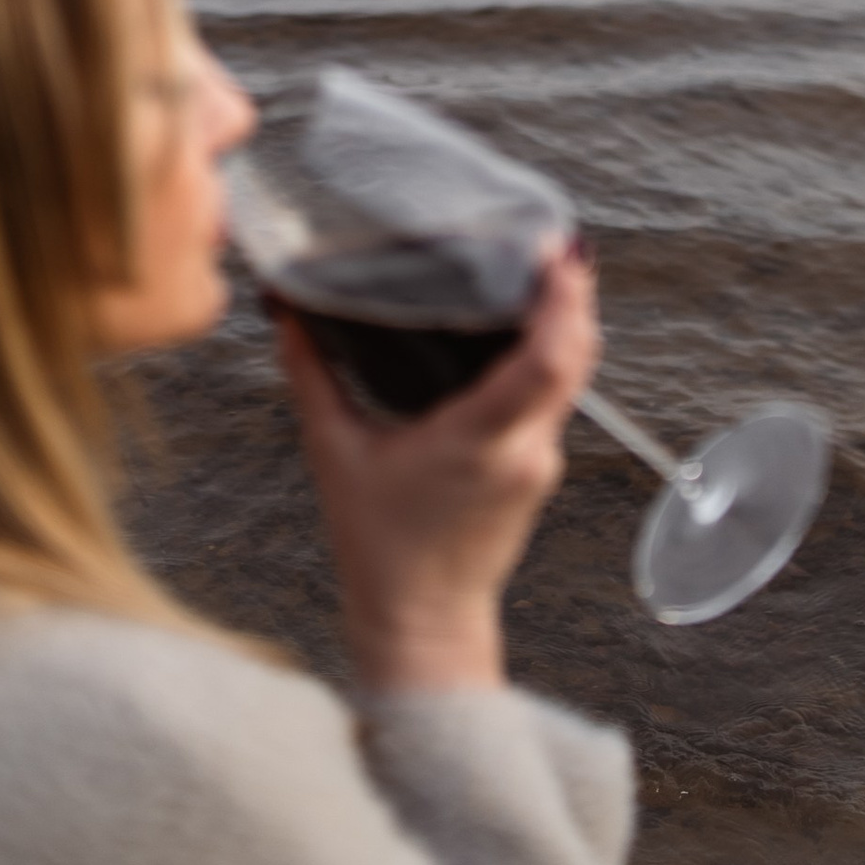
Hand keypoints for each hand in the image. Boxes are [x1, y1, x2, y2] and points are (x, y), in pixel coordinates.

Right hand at [273, 247, 600, 694]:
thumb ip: (313, 376)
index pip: (546, 365)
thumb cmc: (377, 544)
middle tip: (553, 245)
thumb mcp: (333, 452)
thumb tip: (288, 314)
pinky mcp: (539, 470)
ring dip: (567, 324)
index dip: (562, 304)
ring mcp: (539, 462)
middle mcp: (523, 450)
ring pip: (575, 377)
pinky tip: (523, 332)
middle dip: (573, 296)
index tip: (557, 255)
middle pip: (576, 358)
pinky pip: (558, 399)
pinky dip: (551, 358)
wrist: (422, 619)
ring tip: (542, 273)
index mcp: (477, 441)